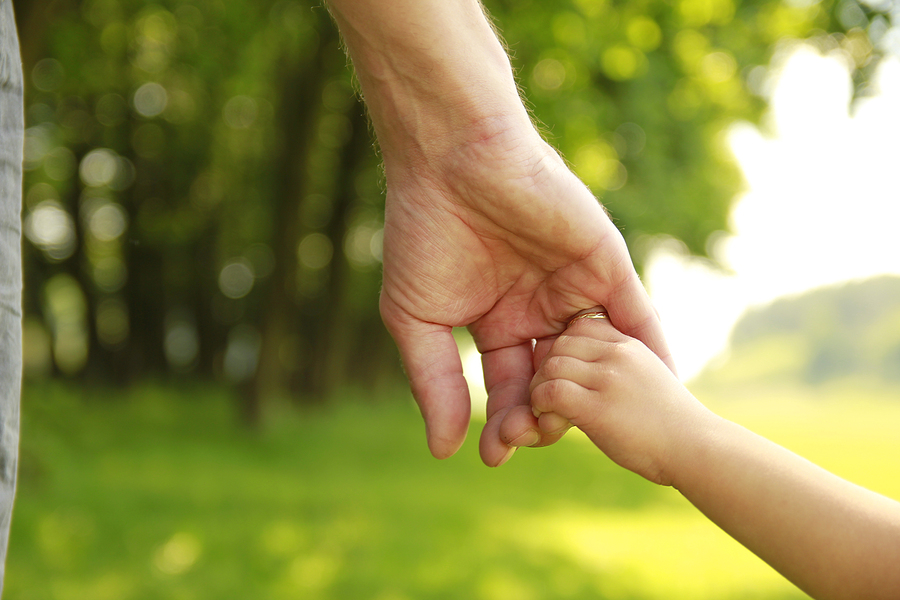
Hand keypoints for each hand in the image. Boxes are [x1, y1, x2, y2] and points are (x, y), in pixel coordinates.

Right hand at [379, 121, 675, 465]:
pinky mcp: (606, 265)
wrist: (453, 161)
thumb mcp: (419, 319)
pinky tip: (658, 389)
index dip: (505, 421)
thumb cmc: (425, 234)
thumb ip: (435, 382)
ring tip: (606, 433)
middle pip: (556, 379)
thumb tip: (443, 449)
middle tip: (533, 439)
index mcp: (497, 322)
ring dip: (600, 394)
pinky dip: (650, 352)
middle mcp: (539, 309)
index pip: (511, 385)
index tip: (495, 456)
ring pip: (597, 356)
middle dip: (546, 414)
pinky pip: (637, 317)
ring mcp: (575, 288)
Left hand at [530, 312, 699, 483]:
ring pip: (550, 366)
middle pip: (559, 344)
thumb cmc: (672, 425)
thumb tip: (587, 377)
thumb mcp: (648, 379)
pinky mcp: (598, 407)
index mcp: (629, 345)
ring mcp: (609, 378)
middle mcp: (618, 354)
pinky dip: (542, 408)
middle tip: (551, 399)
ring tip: (550, 414)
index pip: (579, 326)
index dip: (564, 351)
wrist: (698, 450)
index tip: (567, 378)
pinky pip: (551, 393)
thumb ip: (621, 370)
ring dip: (540, 392)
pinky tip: (553, 423)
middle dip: (547, 371)